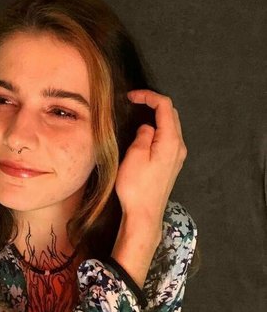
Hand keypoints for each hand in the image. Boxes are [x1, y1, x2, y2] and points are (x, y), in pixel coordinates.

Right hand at [114, 89, 186, 222]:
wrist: (144, 215)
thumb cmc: (137, 188)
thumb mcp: (134, 156)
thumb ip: (143, 135)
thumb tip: (147, 127)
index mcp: (171, 141)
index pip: (165, 106)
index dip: (148, 96)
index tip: (132, 97)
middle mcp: (179, 147)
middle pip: (171, 115)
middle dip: (153, 104)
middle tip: (134, 102)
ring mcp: (177, 157)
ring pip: (171, 127)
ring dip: (156, 117)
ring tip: (138, 115)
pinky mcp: (172, 165)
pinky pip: (168, 139)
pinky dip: (158, 130)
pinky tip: (145, 134)